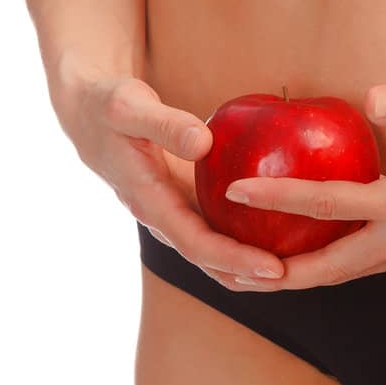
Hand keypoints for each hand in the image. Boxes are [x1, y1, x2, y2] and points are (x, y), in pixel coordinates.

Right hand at [57, 69, 285, 289]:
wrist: (88, 113)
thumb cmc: (108, 106)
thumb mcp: (127, 107)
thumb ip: (164, 124)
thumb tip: (203, 143)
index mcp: (148, 201)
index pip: (196, 243)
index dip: (234, 258)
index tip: (272, 268)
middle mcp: (162, 216)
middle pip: (209, 259)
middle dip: (250, 275)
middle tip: (297, 278)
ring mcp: (172, 212)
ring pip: (212, 251)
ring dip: (248, 266)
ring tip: (297, 270)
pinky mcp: (183, 201)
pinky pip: (215, 227)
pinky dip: (244, 238)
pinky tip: (281, 233)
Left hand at [222, 85, 385, 288]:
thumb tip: (374, 96)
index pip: (331, 208)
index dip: (279, 200)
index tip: (236, 194)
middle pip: (332, 268)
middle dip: (278, 276)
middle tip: (227, 273)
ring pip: (355, 270)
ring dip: (308, 274)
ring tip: (264, 271)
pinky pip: (376, 259)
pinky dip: (342, 259)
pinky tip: (331, 242)